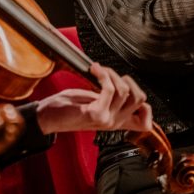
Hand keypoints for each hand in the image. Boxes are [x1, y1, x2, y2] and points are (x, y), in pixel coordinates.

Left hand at [36, 63, 151, 133]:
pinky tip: (94, 70)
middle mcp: (115, 123)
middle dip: (127, 79)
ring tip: (98, 70)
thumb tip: (129, 89)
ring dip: (111, 73)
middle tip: (110, 75)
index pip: (146, 123)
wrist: (47, 117)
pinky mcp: (96, 113)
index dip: (146, 107)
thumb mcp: (97, 105)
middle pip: (139, 98)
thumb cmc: (69, 108)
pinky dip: (103, 74)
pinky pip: (109, 88)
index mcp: (117, 122)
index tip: (131, 92)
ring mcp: (106, 120)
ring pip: (124, 90)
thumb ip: (113, 102)